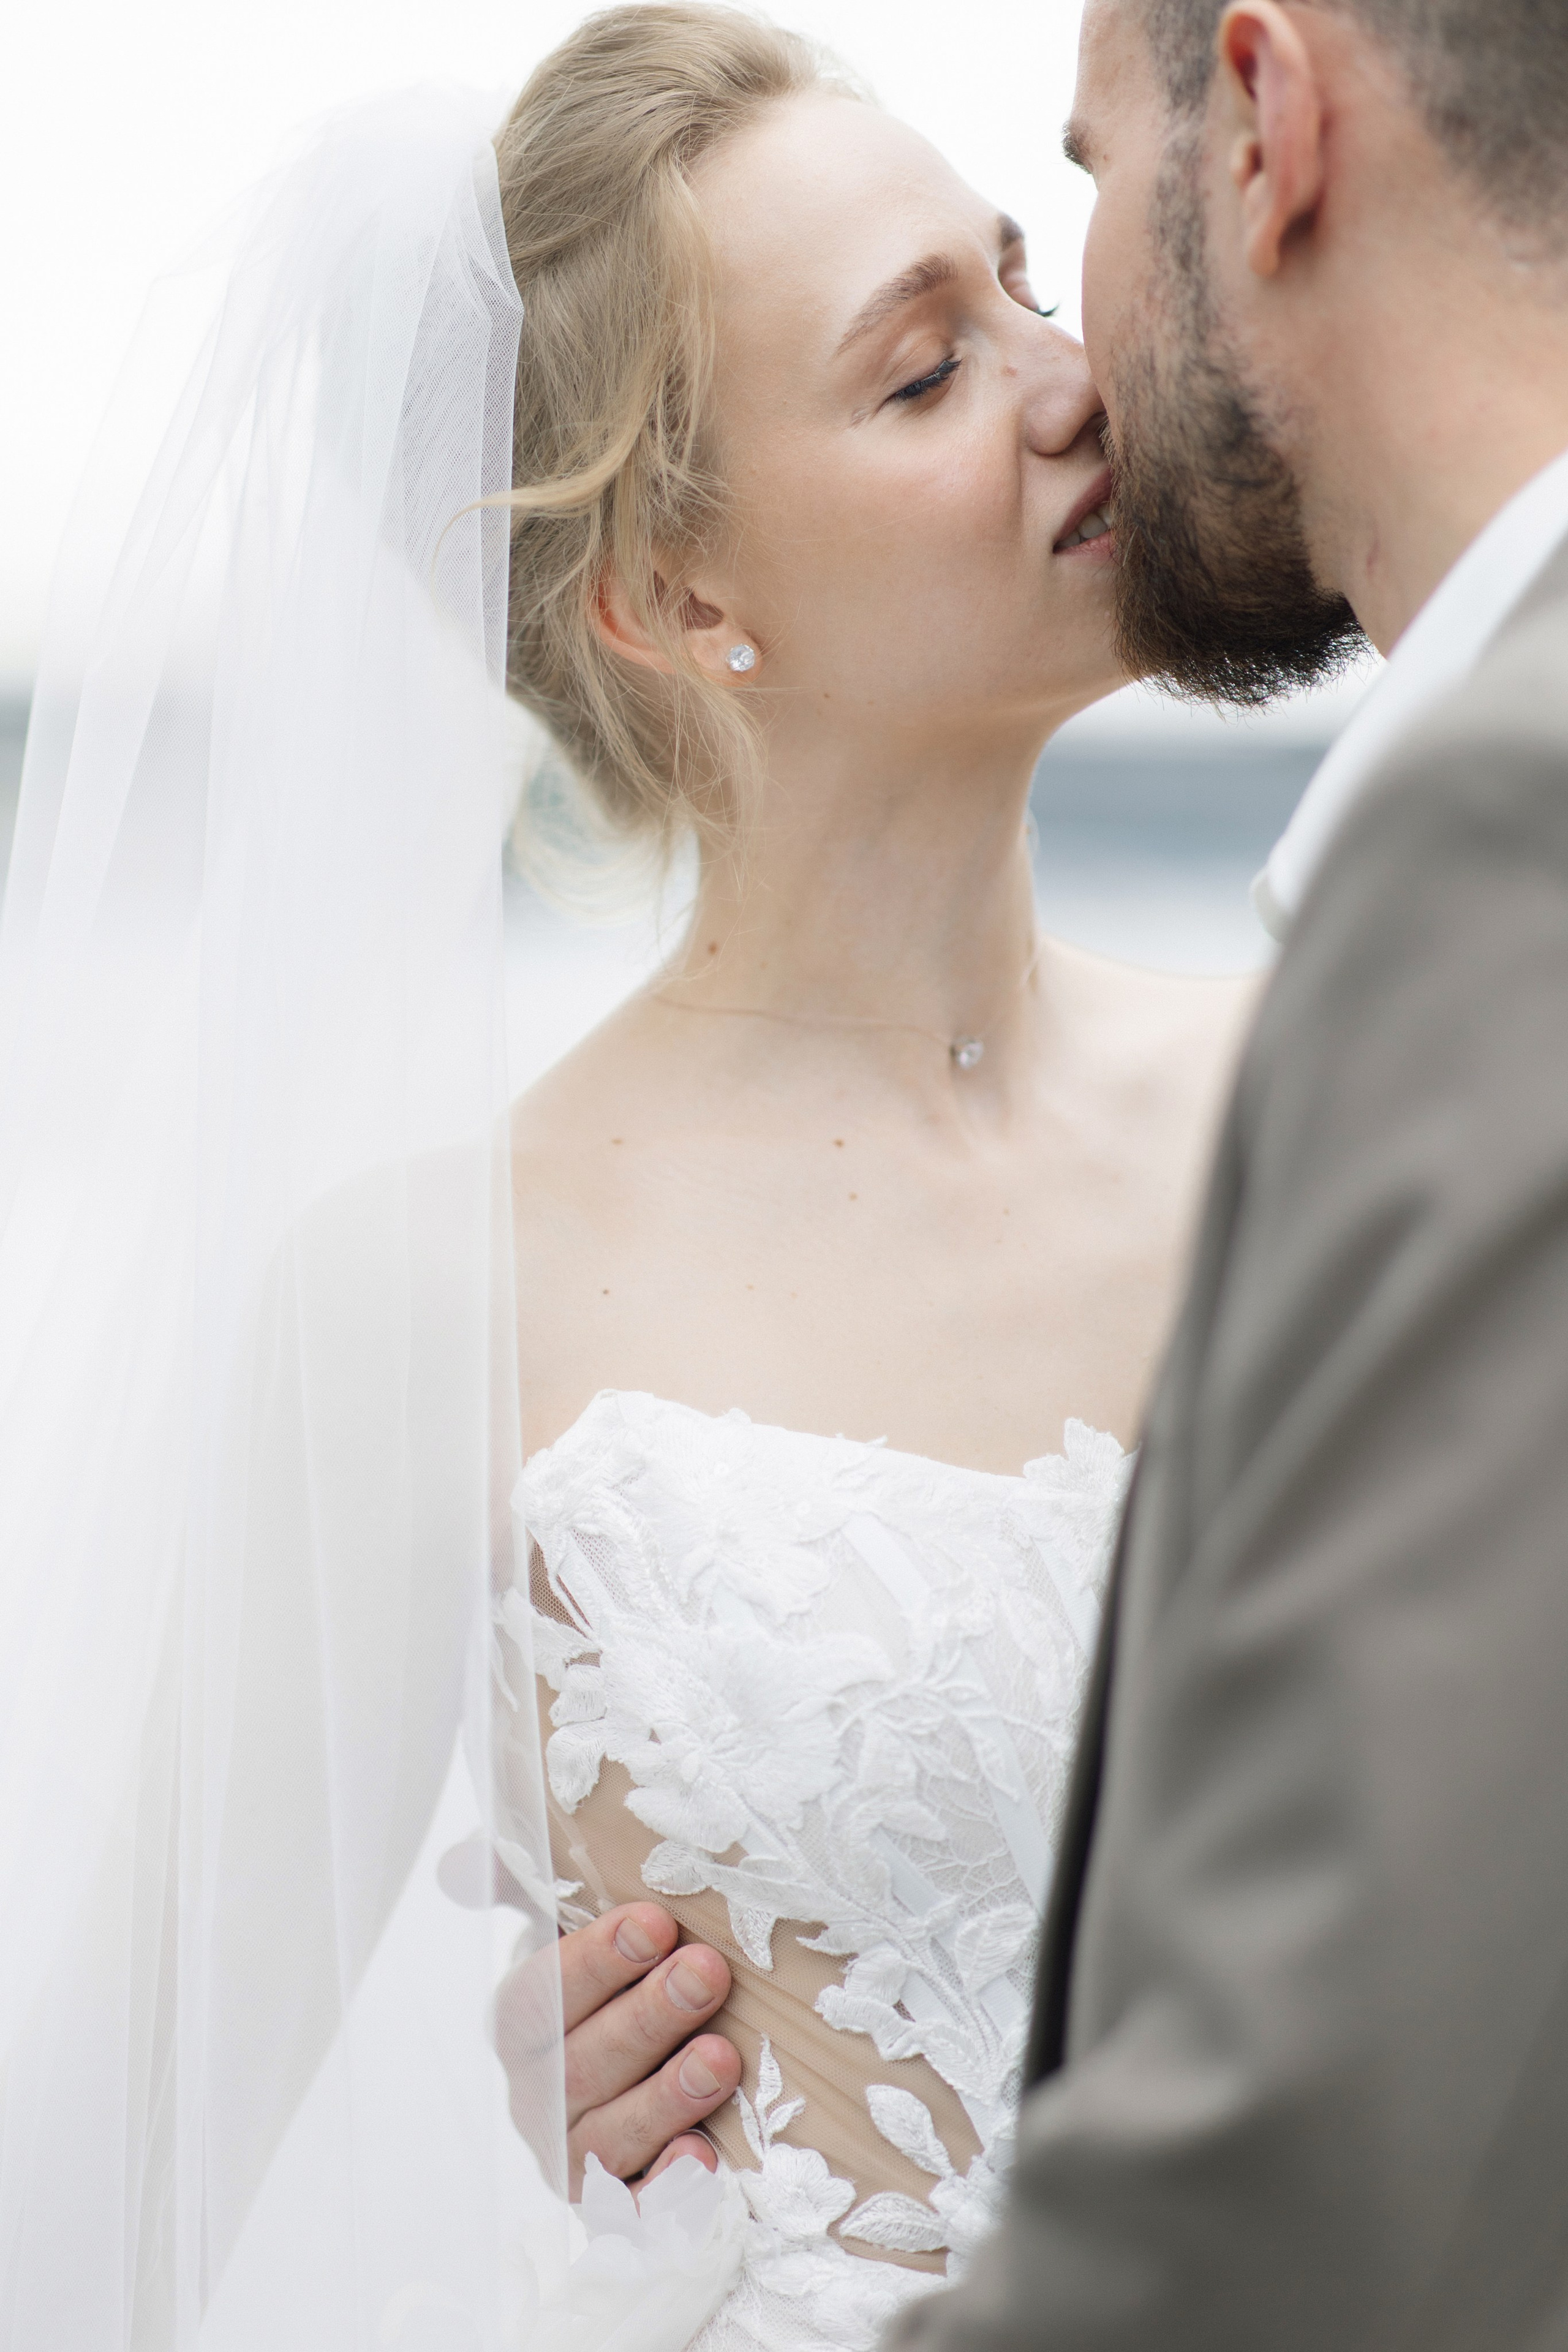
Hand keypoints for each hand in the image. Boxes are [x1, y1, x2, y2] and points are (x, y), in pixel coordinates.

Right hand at [495, 1902, 741, 2195]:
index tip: (655, 1922)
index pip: (537, 1997)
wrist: (649, 2057)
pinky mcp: (620, 2205)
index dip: (593, 1962)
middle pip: (579, 2066)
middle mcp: (538, 2097)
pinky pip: (636, 2210)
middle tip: (706, 1973)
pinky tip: (705, 2160)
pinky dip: (668, 2189)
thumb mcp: (564, 1918)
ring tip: (721, 2059)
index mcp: (521, 2024)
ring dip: (665, 2098)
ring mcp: (576, 2157)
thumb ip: (519, 1880)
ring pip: (608, 2136)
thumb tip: (460, 1864)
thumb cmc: (613, 1973)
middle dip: (646, 2018)